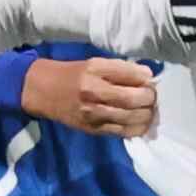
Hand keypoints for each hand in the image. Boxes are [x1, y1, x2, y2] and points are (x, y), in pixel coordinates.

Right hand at [19, 56, 159, 138]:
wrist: (44, 92)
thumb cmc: (73, 74)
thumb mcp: (94, 63)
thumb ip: (122, 68)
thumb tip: (148, 75)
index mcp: (94, 71)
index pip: (130, 75)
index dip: (146, 80)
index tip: (150, 81)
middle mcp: (93, 92)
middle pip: (132, 99)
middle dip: (149, 98)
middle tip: (152, 97)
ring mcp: (93, 114)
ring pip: (131, 117)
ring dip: (147, 114)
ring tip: (149, 109)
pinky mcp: (93, 129)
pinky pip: (122, 132)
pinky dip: (137, 128)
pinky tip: (141, 122)